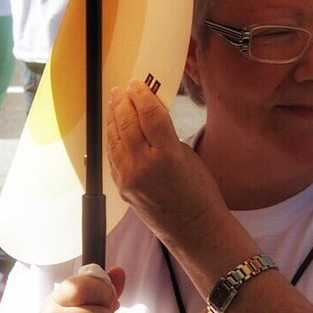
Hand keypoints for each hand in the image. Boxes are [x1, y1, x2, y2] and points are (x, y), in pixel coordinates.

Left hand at [106, 80, 228, 251]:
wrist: (194, 229)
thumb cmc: (199, 192)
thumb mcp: (187, 155)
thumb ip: (165, 135)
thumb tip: (147, 115)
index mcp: (168, 155)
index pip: (149, 114)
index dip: (141, 95)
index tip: (137, 83)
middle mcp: (145, 165)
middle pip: (127, 123)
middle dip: (123, 102)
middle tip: (122, 89)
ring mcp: (129, 178)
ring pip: (115, 138)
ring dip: (113, 117)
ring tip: (114, 102)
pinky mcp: (122, 187)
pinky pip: (113, 156)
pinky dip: (113, 138)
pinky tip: (114, 127)